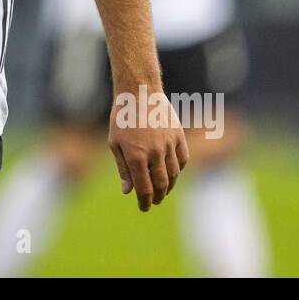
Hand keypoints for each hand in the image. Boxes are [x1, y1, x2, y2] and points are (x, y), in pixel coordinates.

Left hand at [108, 89, 188, 211]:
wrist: (139, 92)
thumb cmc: (122, 118)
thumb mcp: (115, 143)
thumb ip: (123, 169)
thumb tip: (128, 191)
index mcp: (136, 156)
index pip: (144, 189)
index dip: (144, 202)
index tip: (143, 208)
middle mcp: (154, 152)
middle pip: (161, 185)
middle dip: (157, 197)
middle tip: (153, 202)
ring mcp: (169, 144)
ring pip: (174, 174)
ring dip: (169, 186)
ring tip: (163, 190)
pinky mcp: (178, 135)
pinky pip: (183, 159)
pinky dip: (179, 169)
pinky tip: (173, 173)